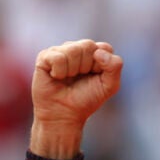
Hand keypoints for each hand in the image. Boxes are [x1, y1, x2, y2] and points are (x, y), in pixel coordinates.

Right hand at [29, 39, 122, 158]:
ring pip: (73, 49)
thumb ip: (114, 66)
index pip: (104, 48)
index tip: (96, 77)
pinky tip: (57, 77)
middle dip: (87, 67)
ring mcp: (61, 51)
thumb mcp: (110, 85)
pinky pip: (58, 58)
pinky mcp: (45, 57)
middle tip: (80, 78)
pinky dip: (60, 72)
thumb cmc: (87, 99)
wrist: (64, 114)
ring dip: (73, 70)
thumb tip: (98, 52)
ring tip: (68, 78)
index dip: (102, 65)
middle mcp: (78, 49)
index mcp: (96, 53)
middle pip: (88, 45)